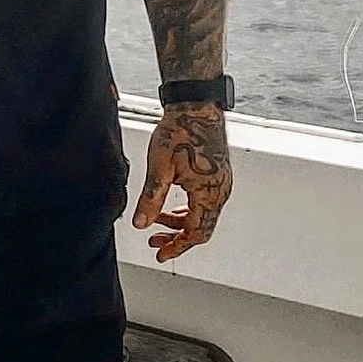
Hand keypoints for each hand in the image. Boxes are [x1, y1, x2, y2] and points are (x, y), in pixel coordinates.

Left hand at [132, 103, 230, 260]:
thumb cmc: (181, 131)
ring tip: (156, 222)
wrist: (196, 107)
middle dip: (176, 237)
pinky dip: (186, 210)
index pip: (196, 232)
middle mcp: (221, 191)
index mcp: (210, 193)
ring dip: (179, 223)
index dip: (177, 247)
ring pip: (202, 215)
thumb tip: (141, 223)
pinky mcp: (218, 175)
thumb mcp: (160, 168)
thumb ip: (151, 199)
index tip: (161, 254)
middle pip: (201, 228)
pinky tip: (168, 207)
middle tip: (154, 242)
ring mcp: (221, 183)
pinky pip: (204, 202)